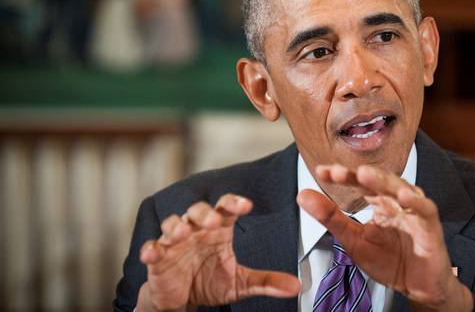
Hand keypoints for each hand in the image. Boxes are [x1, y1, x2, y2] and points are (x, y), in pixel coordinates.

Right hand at [136, 194, 299, 310]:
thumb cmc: (211, 282)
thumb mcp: (241, 283)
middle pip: (198, 211)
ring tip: (182, 234)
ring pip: (173, 224)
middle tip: (213, 222)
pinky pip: (151, 248)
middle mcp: (196, 230)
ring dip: (176, 227)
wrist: (182, 300)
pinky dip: (150, 248)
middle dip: (204, 214)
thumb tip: (296, 286)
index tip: (246, 205)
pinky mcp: (157, 258)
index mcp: (219, 230)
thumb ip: (266, 281)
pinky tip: (152, 253)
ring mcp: (175, 242)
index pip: (226, 208)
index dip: (234, 203)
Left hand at [297, 165, 472, 311]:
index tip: (321, 171)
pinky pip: (425, 209)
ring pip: (400, 188)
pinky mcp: (430, 226)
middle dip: (358, 175)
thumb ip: (330, 217)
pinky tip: (404, 196)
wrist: (417, 287)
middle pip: (378, 180)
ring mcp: (413, 211)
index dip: (341, 175)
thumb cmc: (389, 260)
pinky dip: (416, 202)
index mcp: (378, 201)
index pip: (358, 182)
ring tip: (365, 174)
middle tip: (338, 172)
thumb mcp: (353, 239)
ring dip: (383, 180)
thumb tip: (303, 195)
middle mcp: (396, 201)